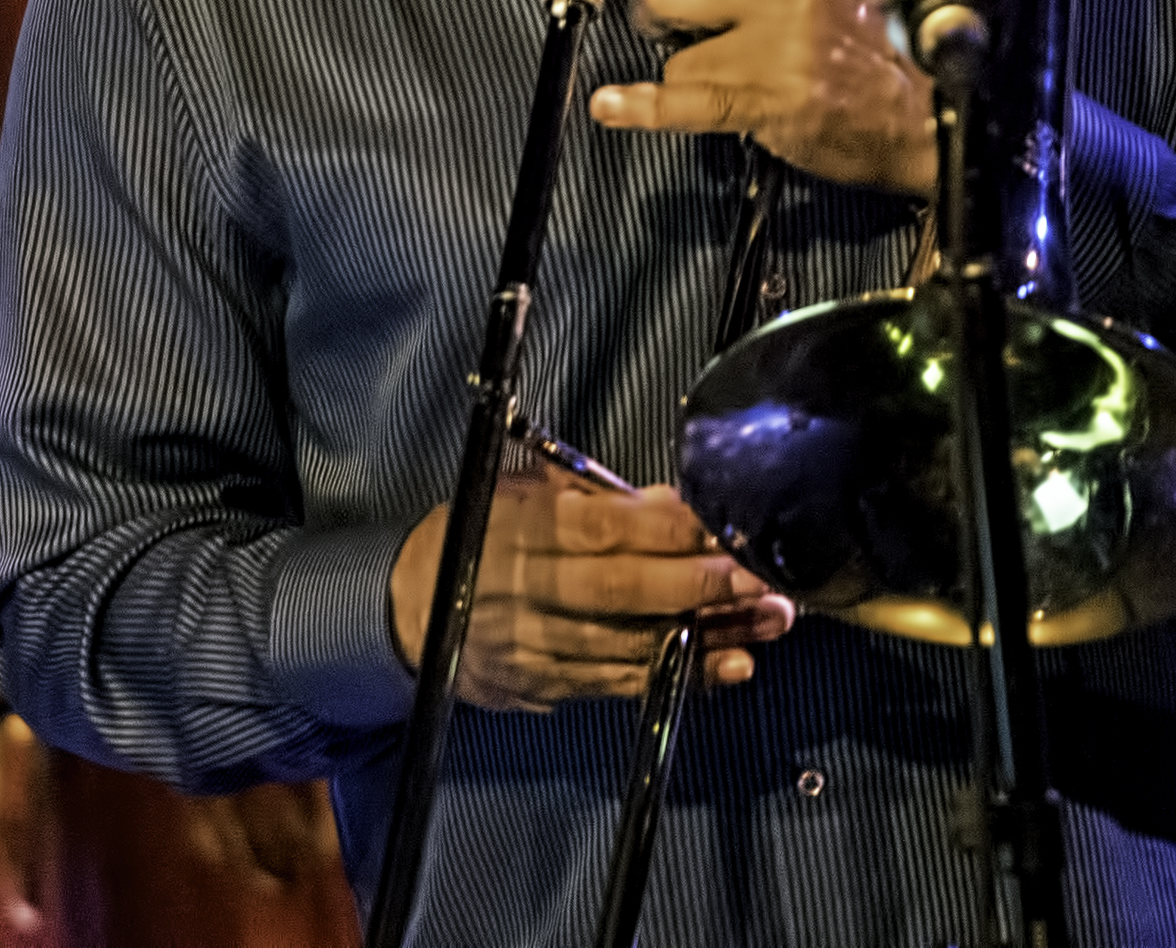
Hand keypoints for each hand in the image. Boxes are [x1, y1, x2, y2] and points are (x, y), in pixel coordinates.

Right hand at [388, 468, 793, 711]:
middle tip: (759, 577)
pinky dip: (677, 673)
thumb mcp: (521, 490)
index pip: (602, 528)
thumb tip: (670, 499)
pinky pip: (618, 682)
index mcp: (519, 528)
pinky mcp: (543, 685)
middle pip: (621, 590)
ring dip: (707, 634)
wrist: (409, 608)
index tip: (721, 525)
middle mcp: (525, 590)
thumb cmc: (478, 533)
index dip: (667, 529)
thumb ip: (592, 495)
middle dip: (698, 584)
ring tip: (767, 620)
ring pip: (629, 643)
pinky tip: (727, 662)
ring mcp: (533, 645)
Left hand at [585, 0, 936, 196]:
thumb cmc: (906, 22)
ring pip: (672, 33)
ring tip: (698, 52)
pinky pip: (679, 100)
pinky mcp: (765, 100)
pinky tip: (612, 104)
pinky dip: (639, 106)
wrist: (945, 105)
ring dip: (672, 46)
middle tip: (678, 9)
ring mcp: (775, 42)